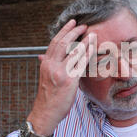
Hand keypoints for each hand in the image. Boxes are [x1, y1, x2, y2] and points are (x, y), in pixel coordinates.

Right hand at [27, 19, 95, 135]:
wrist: (45, 113)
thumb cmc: (48, 97)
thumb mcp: (45, 77)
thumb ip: (47, 65)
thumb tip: (42, 56)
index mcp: (45, 63)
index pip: (55, 42)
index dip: (64, 31)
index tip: (72, 23)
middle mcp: (51, 65)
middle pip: (63, 43)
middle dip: (75, 32)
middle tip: (84, 26)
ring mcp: (60, 72)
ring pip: (73, 52)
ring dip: (85, 41)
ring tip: (93, 34)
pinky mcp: (69, 80)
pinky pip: (81, 64)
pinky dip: (88, 55)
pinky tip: (94, 50)